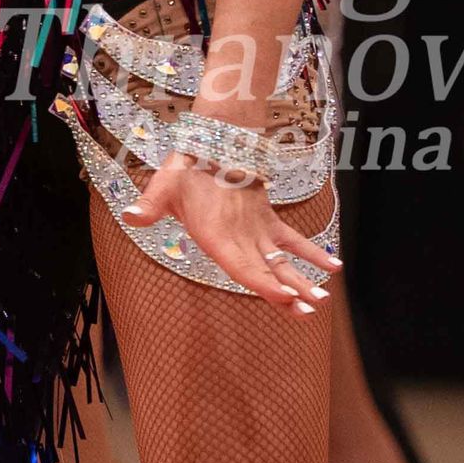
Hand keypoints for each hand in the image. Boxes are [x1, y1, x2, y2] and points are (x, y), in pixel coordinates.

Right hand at [125, 153, 340, 312]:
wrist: (203, 150)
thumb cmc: (183, 169)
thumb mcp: (165, 184)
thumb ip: (150, 205)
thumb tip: (129, 215)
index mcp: (215, 240)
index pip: (240, 268)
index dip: (261, 282)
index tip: (283, 296)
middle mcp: (236, 244)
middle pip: (263, 275)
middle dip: (284, 294)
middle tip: (305, 311)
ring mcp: (254, 235)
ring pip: (280, 265)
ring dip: (300, 282)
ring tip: (320, 301)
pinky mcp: (268, 222)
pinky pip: (294, 242)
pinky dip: (313, 254)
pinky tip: (334, 268)